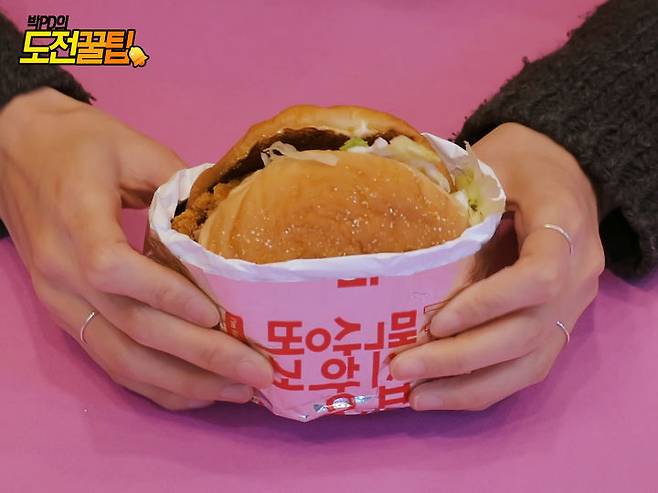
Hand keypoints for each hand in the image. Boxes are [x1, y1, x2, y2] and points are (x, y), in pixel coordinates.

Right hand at [0, 88, 272, 409]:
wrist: (17, 151)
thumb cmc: (78, 144)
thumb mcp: (131, 146)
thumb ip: (180, 181)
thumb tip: (235, 218)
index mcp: (76, 219)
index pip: (113, 268)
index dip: (164, 294)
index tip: (215, 313)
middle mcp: (62, 272)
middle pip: (131, 328)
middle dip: (201, 356)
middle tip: (258, 372)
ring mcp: (61, 302)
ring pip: (121, 359)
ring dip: (184, 383)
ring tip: (240, 391)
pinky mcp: (67, 317)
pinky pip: (111, 363)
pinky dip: (156, 385)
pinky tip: (198, 393)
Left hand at [391, 123, 603, 410]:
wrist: (562, 169)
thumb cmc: (518, 161)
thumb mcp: (487, 166)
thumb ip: (457, 206)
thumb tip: (402, 263)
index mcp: (565, 224)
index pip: (537, 278)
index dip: (487, 303)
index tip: (436, 320)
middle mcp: (578, 275)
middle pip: (528, 334)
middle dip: (461, 358)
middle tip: (402, 368)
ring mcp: (571, 305)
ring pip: (530, 363)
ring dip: (469, 386)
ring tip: (415, 397)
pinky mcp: (556, 323)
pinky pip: (527, 367)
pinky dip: (483, 387)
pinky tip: (440, 394)